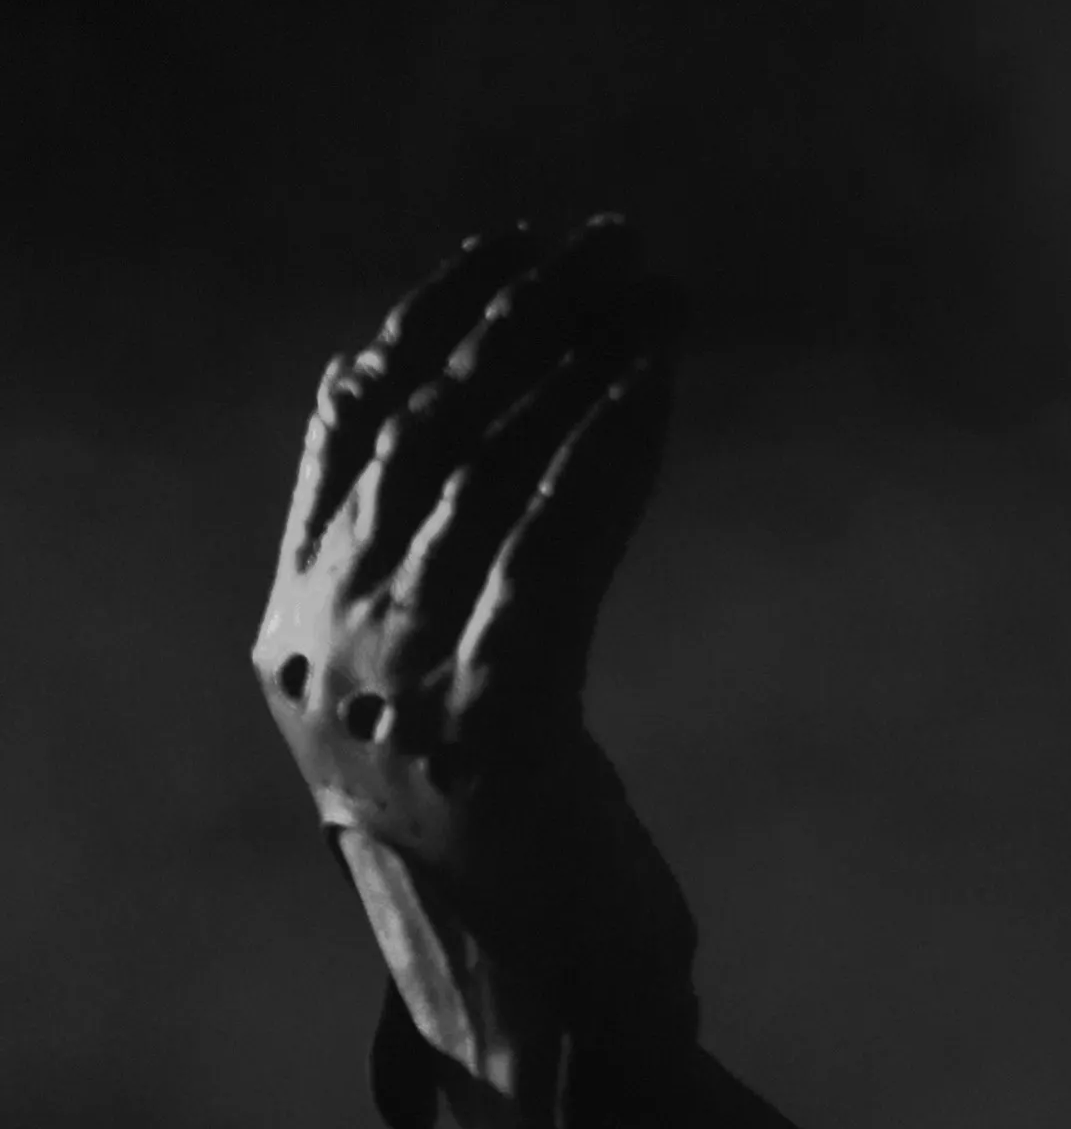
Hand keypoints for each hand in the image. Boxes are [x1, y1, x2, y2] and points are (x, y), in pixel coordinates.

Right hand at [255, 218, 700, 1061]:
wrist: (513, 953)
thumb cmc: (487, 777)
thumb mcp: (418, 649)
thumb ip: (411, 530)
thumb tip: (445, 362)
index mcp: (297, 611)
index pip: (349, 421)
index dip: (433, 312)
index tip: (517, 235)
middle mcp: (328, 643)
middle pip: (423, 429)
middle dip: (523, 312)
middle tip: (616, 234)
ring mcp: (398, 688)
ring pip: (486, 477)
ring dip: (580, 363)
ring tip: (655, 290)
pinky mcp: (487, 729)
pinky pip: (544, 554)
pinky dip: (599, 453)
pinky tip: (649, 383)